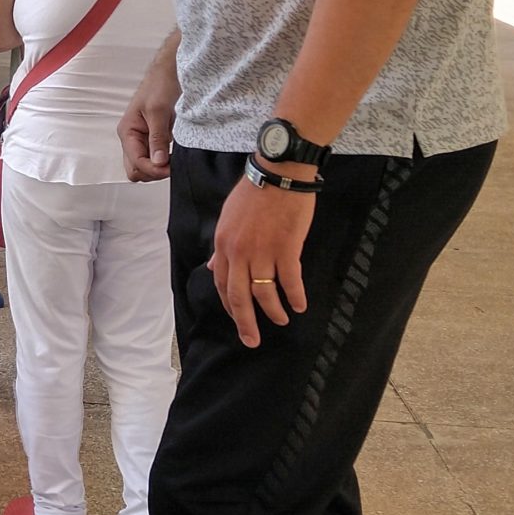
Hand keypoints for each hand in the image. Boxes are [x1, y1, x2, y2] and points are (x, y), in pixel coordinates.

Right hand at [120, 71, 175, 180]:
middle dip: (154, 172)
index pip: (136, 163)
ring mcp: (142, 140)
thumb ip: (157, 138)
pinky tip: (175, 155)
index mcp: (127, 131)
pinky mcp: (154, 139)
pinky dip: (164, 161)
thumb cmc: (160, 85)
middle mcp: (131, 138)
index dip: (153, 169)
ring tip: (175, 159)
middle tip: (172, 166)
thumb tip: (158, 162)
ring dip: (159, 168)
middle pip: (136, 170)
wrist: (170, 72)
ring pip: (145, 167)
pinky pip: (155, 159)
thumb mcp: (158, 111)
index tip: (170, 168)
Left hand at [208, 174, 313, 346]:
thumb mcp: (229, 218)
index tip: (237, 319)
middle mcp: (239, 252)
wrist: (278, 173)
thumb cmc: (254, 193)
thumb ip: (223, 247)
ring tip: (281, 320)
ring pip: (264, 292)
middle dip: (245, 322)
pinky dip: (295, 296)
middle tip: (252, 341)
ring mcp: (262, 251)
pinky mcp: (286, 248)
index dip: (229, 305)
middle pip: (239, 296)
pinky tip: (299, 306)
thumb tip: (214, 266)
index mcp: (223, 244)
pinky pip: (289, 280)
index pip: (221, 283)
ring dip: (273, 311)